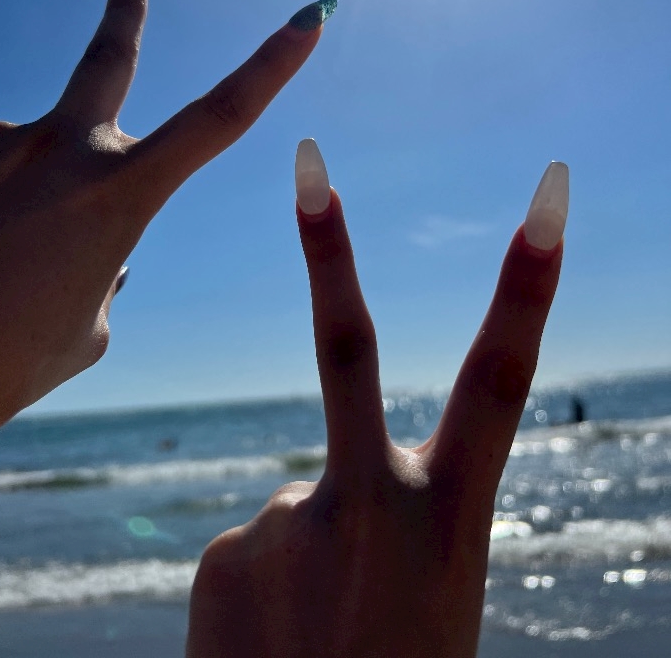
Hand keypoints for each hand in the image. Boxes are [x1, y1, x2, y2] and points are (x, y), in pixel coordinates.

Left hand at [0, 0, 336, 458]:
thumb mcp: (85, 329)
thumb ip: (103, 266)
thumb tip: (90, 238)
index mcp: (115, 195)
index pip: (220, 117)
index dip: (273, 64)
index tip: (308, 16)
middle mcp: (58, 151)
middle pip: (107, 58)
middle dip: (126, 10)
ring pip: (42, 163)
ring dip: (40, 206)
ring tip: (2, 280)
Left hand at [187, 141, 568, 657]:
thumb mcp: (432, 596)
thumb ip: (393, 517)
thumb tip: (313, 475)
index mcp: (454, 520)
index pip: (501, 378)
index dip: (529, 281)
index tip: (548, 195)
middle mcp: (372, 507)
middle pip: (349, 347)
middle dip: (330, 247)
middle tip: (309, 162)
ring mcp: (289, 524)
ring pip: (298, 499)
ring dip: (307, 558)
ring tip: (313, 639)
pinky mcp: (223, 552)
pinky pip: (252, 544)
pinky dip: (265, 585)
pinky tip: (272, 646)